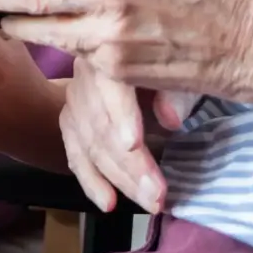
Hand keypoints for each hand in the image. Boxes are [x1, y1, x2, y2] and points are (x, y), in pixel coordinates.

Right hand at [57, 66, 186, 214]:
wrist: (143, 53)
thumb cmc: (170, 58)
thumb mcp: (182, 65)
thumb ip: (178, 89)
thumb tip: (171, 120)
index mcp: (112, 49)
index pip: (112, 83)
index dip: (122, 115)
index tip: (134, 145)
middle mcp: (86, 73)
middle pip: (101, 124)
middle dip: (131, 165)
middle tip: (159, 196)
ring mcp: (74, 99)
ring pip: (90, 145)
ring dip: (120, 180)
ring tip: (150, 204)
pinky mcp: (70, 121)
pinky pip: (76, 156)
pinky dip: (92, 182)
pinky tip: (109, 203)